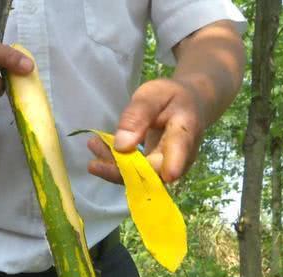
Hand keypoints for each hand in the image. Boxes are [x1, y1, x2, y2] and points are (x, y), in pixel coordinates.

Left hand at [88, 78, 204, 183]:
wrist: (189, 105)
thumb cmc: (172, 96)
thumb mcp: (154, 95)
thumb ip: (138, 116)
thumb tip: (121, 146)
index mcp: (185, 132)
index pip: (179, 153)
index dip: (168, 166)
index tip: (149, 174)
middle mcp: (181, 157)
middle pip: (151, 173)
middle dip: (119, 165)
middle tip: (93, 144)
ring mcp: (169, 168)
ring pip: (140, 177)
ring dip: (113, 165)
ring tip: (93, 144)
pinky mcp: (157, 171)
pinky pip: (136, 173)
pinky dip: (116, 163)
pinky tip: (99, 148)